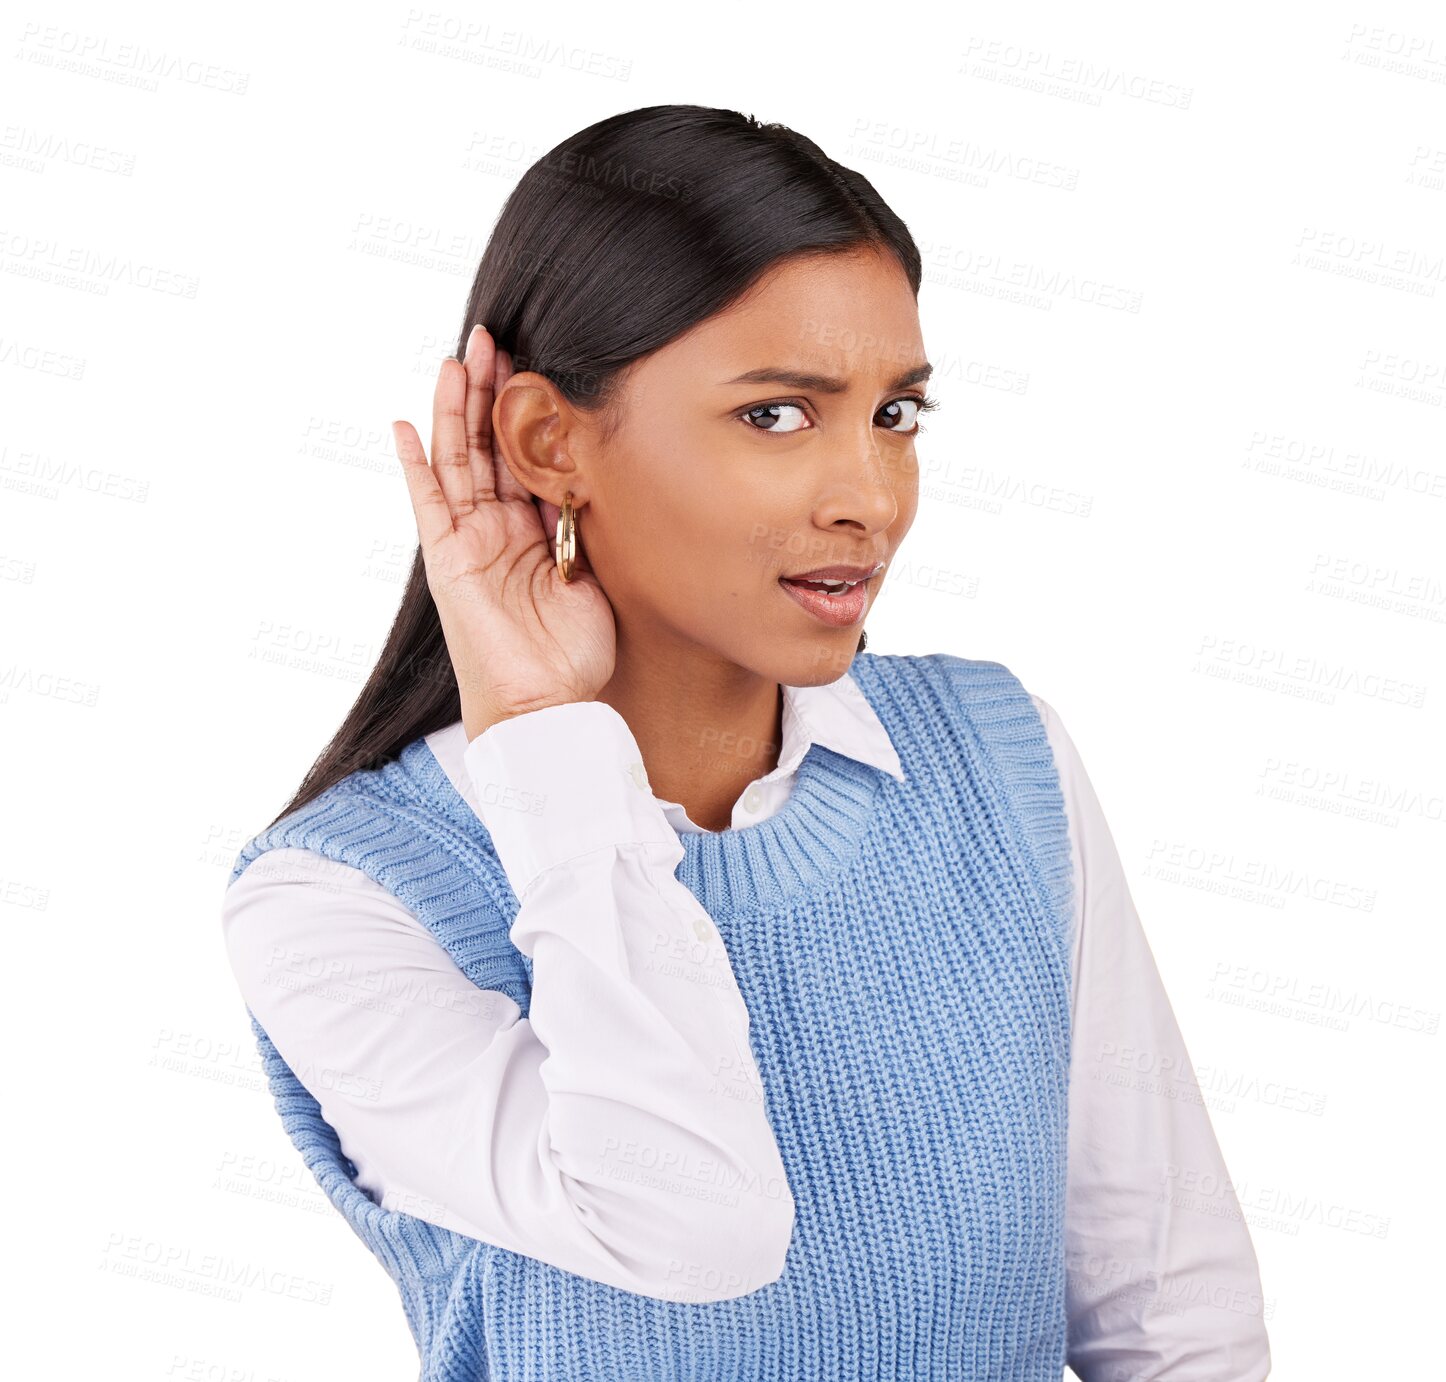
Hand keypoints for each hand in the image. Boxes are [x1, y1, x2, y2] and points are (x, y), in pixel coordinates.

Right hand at [391, 325, 616, 738]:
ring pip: (458, 459)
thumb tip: (589, 475)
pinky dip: (415, 465)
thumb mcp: (592, 573)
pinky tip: (405, 426)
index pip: (524, 455)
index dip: (526, 410)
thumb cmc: (572, 653)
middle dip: (489, 390)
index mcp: (532, 529)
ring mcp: (467, 540)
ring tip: (457, 358)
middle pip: (487, 444)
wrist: (545, 703)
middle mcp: (495, 528)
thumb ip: (582, 524)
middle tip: (493, 338)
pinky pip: (426, 502)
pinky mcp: (446, 558)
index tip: (536, 362)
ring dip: (456, 409)